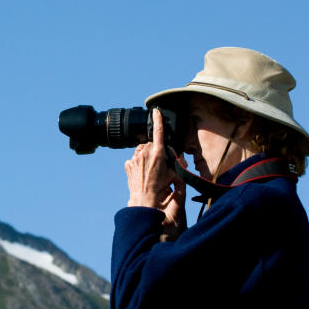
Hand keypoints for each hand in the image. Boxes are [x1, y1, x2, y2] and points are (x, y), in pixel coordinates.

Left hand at [124, 109, 186, 236]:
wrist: (144, 198)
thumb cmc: (161, 187)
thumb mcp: (174, 174)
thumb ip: (177, 162)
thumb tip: (180, 157)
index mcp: (158, 153)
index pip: (158, 132)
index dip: (158, 120)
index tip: (156, 111)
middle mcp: (145, 153)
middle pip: (151, 144)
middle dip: (155, 150)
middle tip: (158, 163)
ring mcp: (135, 158)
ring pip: (141, 150)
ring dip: (145, 156)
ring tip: (150, 169)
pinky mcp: (128, 163)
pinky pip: (134, 158)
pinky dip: (138, 162)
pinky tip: (142, 172)